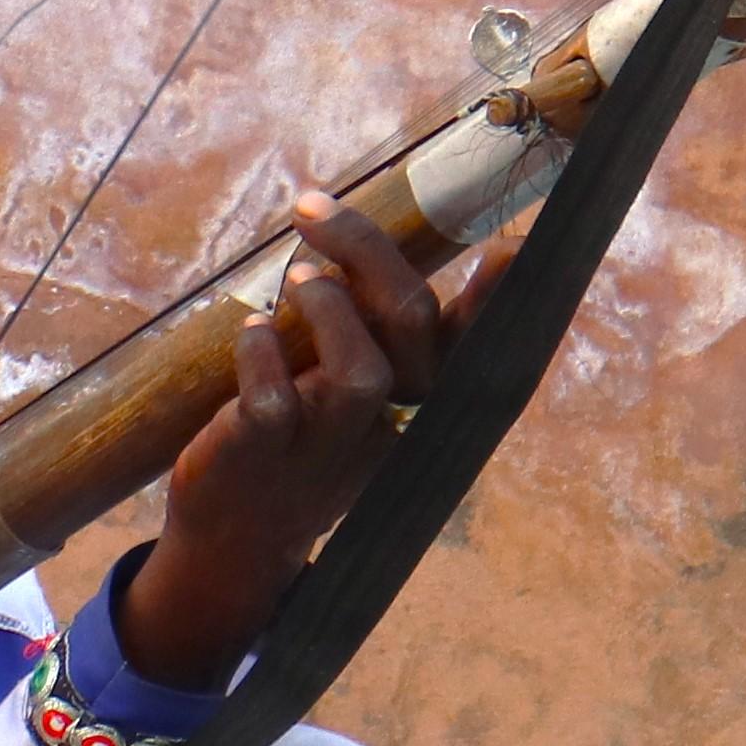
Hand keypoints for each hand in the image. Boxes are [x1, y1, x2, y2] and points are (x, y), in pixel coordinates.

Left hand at [115, 199, 449, 686]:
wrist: (234, 538)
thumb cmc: (296, 439)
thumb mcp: (345, 391)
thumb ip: (363, 330)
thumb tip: (357, 245)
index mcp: (418, 401)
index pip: (473, 346)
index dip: (496, 300)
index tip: (512, 247)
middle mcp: (388, 422)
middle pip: (411, 322)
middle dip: (367, 248)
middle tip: (314, 207)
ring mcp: (328, 444)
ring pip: (360, 369)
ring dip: (327, 305)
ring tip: (295, 278)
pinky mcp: (267, 453)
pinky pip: (272, 399)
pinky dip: (260, 352)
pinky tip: (250, 333)